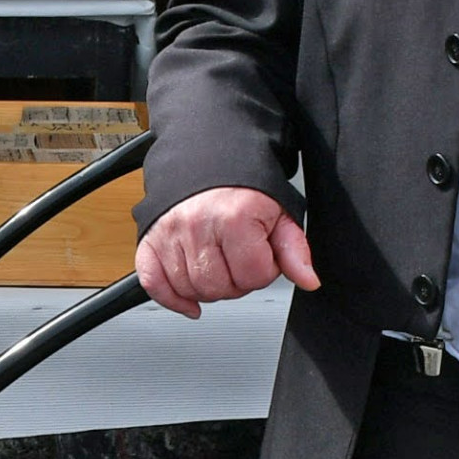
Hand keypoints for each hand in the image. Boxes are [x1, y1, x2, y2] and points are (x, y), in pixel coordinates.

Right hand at [138, 185, 318, 318]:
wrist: (208, 159)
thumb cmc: (244, 188)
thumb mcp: (278, 213)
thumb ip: (294, 249)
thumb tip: (308, 279)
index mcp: (234, 218)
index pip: (254, 277)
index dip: (263, 271)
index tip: (260, 254)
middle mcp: (198, 225)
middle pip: (220, 289)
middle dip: (235, 282)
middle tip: (239, 261)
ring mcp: (170, 234)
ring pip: (191, 290)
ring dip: (207, 288)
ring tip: (217, 265)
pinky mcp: (150, 240)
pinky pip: (154, 284)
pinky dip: (171, 298)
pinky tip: (188, 300)